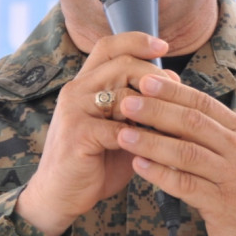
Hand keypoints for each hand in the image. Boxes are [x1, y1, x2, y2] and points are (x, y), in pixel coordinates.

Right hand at [16, 33, 172, 235]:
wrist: (60, 195)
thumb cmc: (93, 162)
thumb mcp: (118, 128)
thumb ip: (137, 108)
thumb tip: (175, 92)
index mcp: (84, 85)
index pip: (108, 46)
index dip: (136, 41)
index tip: (163, 46)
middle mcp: (76, 91)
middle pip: (121, 64)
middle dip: (155, 76)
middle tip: (175, 91)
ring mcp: (74, 111)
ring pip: (123, 93)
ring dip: (153, 108)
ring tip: (171, 122)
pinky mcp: (78, 135)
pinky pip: (119, 129)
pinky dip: (143, 137)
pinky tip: (156, 147)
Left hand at [114, 74, 235, 235]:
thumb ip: (210, 132)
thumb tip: (172, 104)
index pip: (204, 104)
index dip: (173, 91)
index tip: (145, 81)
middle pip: (193, 123)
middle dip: (156, 111)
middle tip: (127, 102)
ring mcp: (234, 177)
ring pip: (187, 153)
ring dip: (152, 142)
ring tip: (124, 134)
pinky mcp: (223, 204)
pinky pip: (186, 185)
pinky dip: (160, 174)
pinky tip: (139, 166)